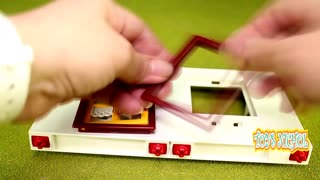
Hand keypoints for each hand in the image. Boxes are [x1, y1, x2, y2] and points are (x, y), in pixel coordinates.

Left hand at [10, 0, 172, 120]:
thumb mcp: (118, 54)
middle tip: (159, 92)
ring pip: (115, 74)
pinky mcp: (71, 77)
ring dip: (131, 90)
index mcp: (102, 12)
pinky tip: (126, 106)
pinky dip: (115, 96)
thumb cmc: (70, 48)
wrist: (25, 73)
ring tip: (142, 103)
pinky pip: (100, 86)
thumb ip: (142, 64)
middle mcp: (91, 31)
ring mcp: (80, 55)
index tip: (170, 71)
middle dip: (145, 76)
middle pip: (128, 55)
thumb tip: (161, 70)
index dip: (157, 53)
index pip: (139, 32)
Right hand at [223, 0, 319, 103]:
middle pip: (278, 40)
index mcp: (310, 10)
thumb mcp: (288, 55)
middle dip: (259, 62)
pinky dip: (292, 89)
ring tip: (263, 91)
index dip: (247, 33)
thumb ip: (256, 51)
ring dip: (272, 79)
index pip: (269, 15)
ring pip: (290, 61)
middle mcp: (317, 27)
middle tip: (245, 73)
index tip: (233, 51)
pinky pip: (304, 76)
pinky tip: (287, 101)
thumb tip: (231, 47)